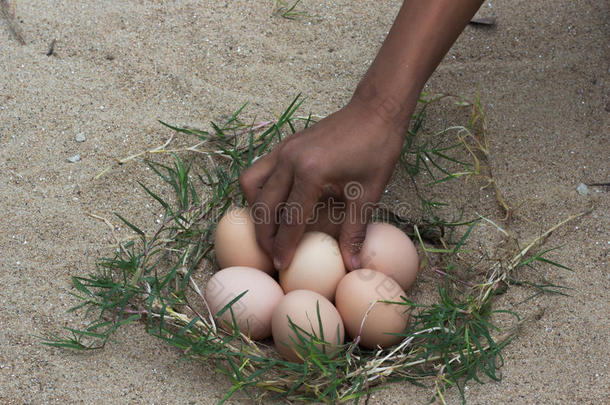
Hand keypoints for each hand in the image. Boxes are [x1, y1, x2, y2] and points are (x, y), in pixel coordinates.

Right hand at [239, 99, 410, 270]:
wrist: (375, 110)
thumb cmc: (377, 149)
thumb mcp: (369, 193)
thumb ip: (354, 230)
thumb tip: (352, 266)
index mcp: (311, 173)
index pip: (290, 219)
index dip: (284, 247)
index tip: (282, 267)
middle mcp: (289, 160)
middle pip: (263, 205)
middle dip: (263, 234)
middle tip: (271, 255)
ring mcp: (283, 149)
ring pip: (251, 184)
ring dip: (256, 209)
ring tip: (269, 228)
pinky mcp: (284, 145)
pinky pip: (259, 170)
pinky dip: (260, 189)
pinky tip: (275, 202)